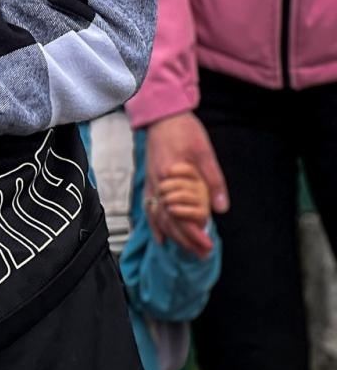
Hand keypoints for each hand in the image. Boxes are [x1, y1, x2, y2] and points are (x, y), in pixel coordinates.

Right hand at [144, 112, 226, 257]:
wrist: (162, 115)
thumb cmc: (184, 130)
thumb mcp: (205, 152)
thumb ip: (213, 180)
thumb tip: (220, 207)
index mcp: (171, 177)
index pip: (180, 213)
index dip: (193, 232)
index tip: (207, 245)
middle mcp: (158, 184)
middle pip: (168, 220)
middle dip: (185, 240)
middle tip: (202, 254)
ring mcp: (152, 184)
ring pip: (158, 217)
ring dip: (173, 236)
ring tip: (188, 250)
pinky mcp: (150, 182)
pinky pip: (149, 208)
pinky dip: (155, 225)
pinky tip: (161, 238)